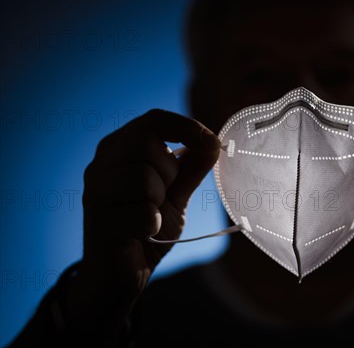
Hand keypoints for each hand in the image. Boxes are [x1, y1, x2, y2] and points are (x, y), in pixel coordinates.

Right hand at [69, 109, 219, 335]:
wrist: (119, 275)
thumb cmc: (146, 228)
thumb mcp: (175, 193)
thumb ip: (191, 168)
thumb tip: (215, 143)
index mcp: (119, 150)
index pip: (153, 120)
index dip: (186, 127)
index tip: (213, 144)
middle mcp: (101, 164)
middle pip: (146, 142)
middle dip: (168, 170)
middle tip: (164, 194)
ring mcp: (95, 192)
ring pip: (142, 178)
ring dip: (158, 201)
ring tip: (149, 215)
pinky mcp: (100, 221)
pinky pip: (142, 213)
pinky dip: (152, 225)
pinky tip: (143, 233)